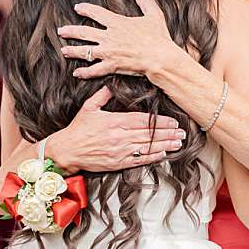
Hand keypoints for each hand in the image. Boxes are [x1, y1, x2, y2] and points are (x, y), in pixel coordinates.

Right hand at [47, 88, 185, 172]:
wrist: (66, 151)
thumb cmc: (77, 130)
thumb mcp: (88, 108)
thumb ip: (102, 96)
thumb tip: (111, 85)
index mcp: (115, 121)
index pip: (143, 120)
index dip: (160, 122)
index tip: (173, 121)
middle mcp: (119, 136)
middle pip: (149, 134)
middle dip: (168, 133)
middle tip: (183, 132)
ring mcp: (119, 150)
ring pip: (147, 147)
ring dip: (165, 145)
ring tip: (179, 143)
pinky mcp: (117, 162)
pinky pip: (138, 159)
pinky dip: (152, 157)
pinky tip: (163, 154)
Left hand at [58, 0, 176, 79]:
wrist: (160, 57)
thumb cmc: (158, 37)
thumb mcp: (154, 15)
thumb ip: (145, 2)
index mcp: (117, 23)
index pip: (96, 13)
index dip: (85, 9)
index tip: (77, 8)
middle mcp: (108, 36)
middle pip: (84, 32)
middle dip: (71, 31)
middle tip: (62, 31)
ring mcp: (108, 52)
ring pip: (84, 51)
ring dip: (72, 51)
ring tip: (64, 50)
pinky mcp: (111, 65)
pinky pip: (94, 69)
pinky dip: (84, 72)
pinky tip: (76, 73)